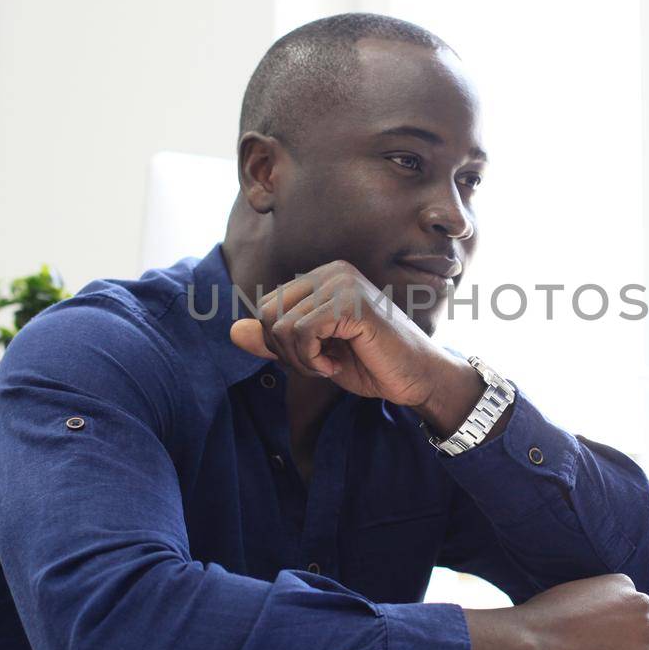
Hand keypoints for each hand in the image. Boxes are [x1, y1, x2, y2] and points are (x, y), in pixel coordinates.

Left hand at [229, 261, 481, 428]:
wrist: (416, 378)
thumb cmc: (371, 364)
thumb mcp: (312, 354)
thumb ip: (275, 341)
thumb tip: (232, 330)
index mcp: (323, 277)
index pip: (268, 306)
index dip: (279, 344)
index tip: (312, 359)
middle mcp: (332, 271)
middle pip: (267, 312)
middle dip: (283, 351)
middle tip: (317, 364)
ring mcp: (342, 282)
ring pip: (280, 324)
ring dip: (299, 359)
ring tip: (328, 364)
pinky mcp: (350, 302)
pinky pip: (301, 332)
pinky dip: (311, 359)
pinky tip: (335, 365)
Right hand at [464, 574, 648, 649]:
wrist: (530, 646)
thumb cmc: (539, 625)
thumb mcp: (573, 597)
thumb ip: (598, 606)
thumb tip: (605, 626)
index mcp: (624, 585)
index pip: (632, 614)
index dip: (614, 635)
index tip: (595, 644)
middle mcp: (643, 605)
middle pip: (643, 637)